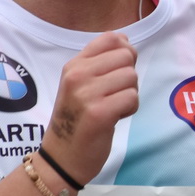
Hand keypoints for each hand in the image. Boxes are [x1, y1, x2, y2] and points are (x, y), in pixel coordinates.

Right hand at [44, 32, 139, 182]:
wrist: (62, 157)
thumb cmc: (76, 120)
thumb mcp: (81, 85)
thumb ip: (100, 63)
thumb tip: (126, 41)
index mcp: (74, 65)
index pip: (111, 38)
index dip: (125, 52)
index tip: (117, 72)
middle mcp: (77, 75)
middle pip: (126, 57)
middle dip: (128, 77)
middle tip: (114, 95)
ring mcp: (86, 93)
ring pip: (131, 77)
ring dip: (129, 94)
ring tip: (112, 107)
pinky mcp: (99, 113)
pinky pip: (132, 97)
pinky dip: (130, 109)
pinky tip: (115, 118)